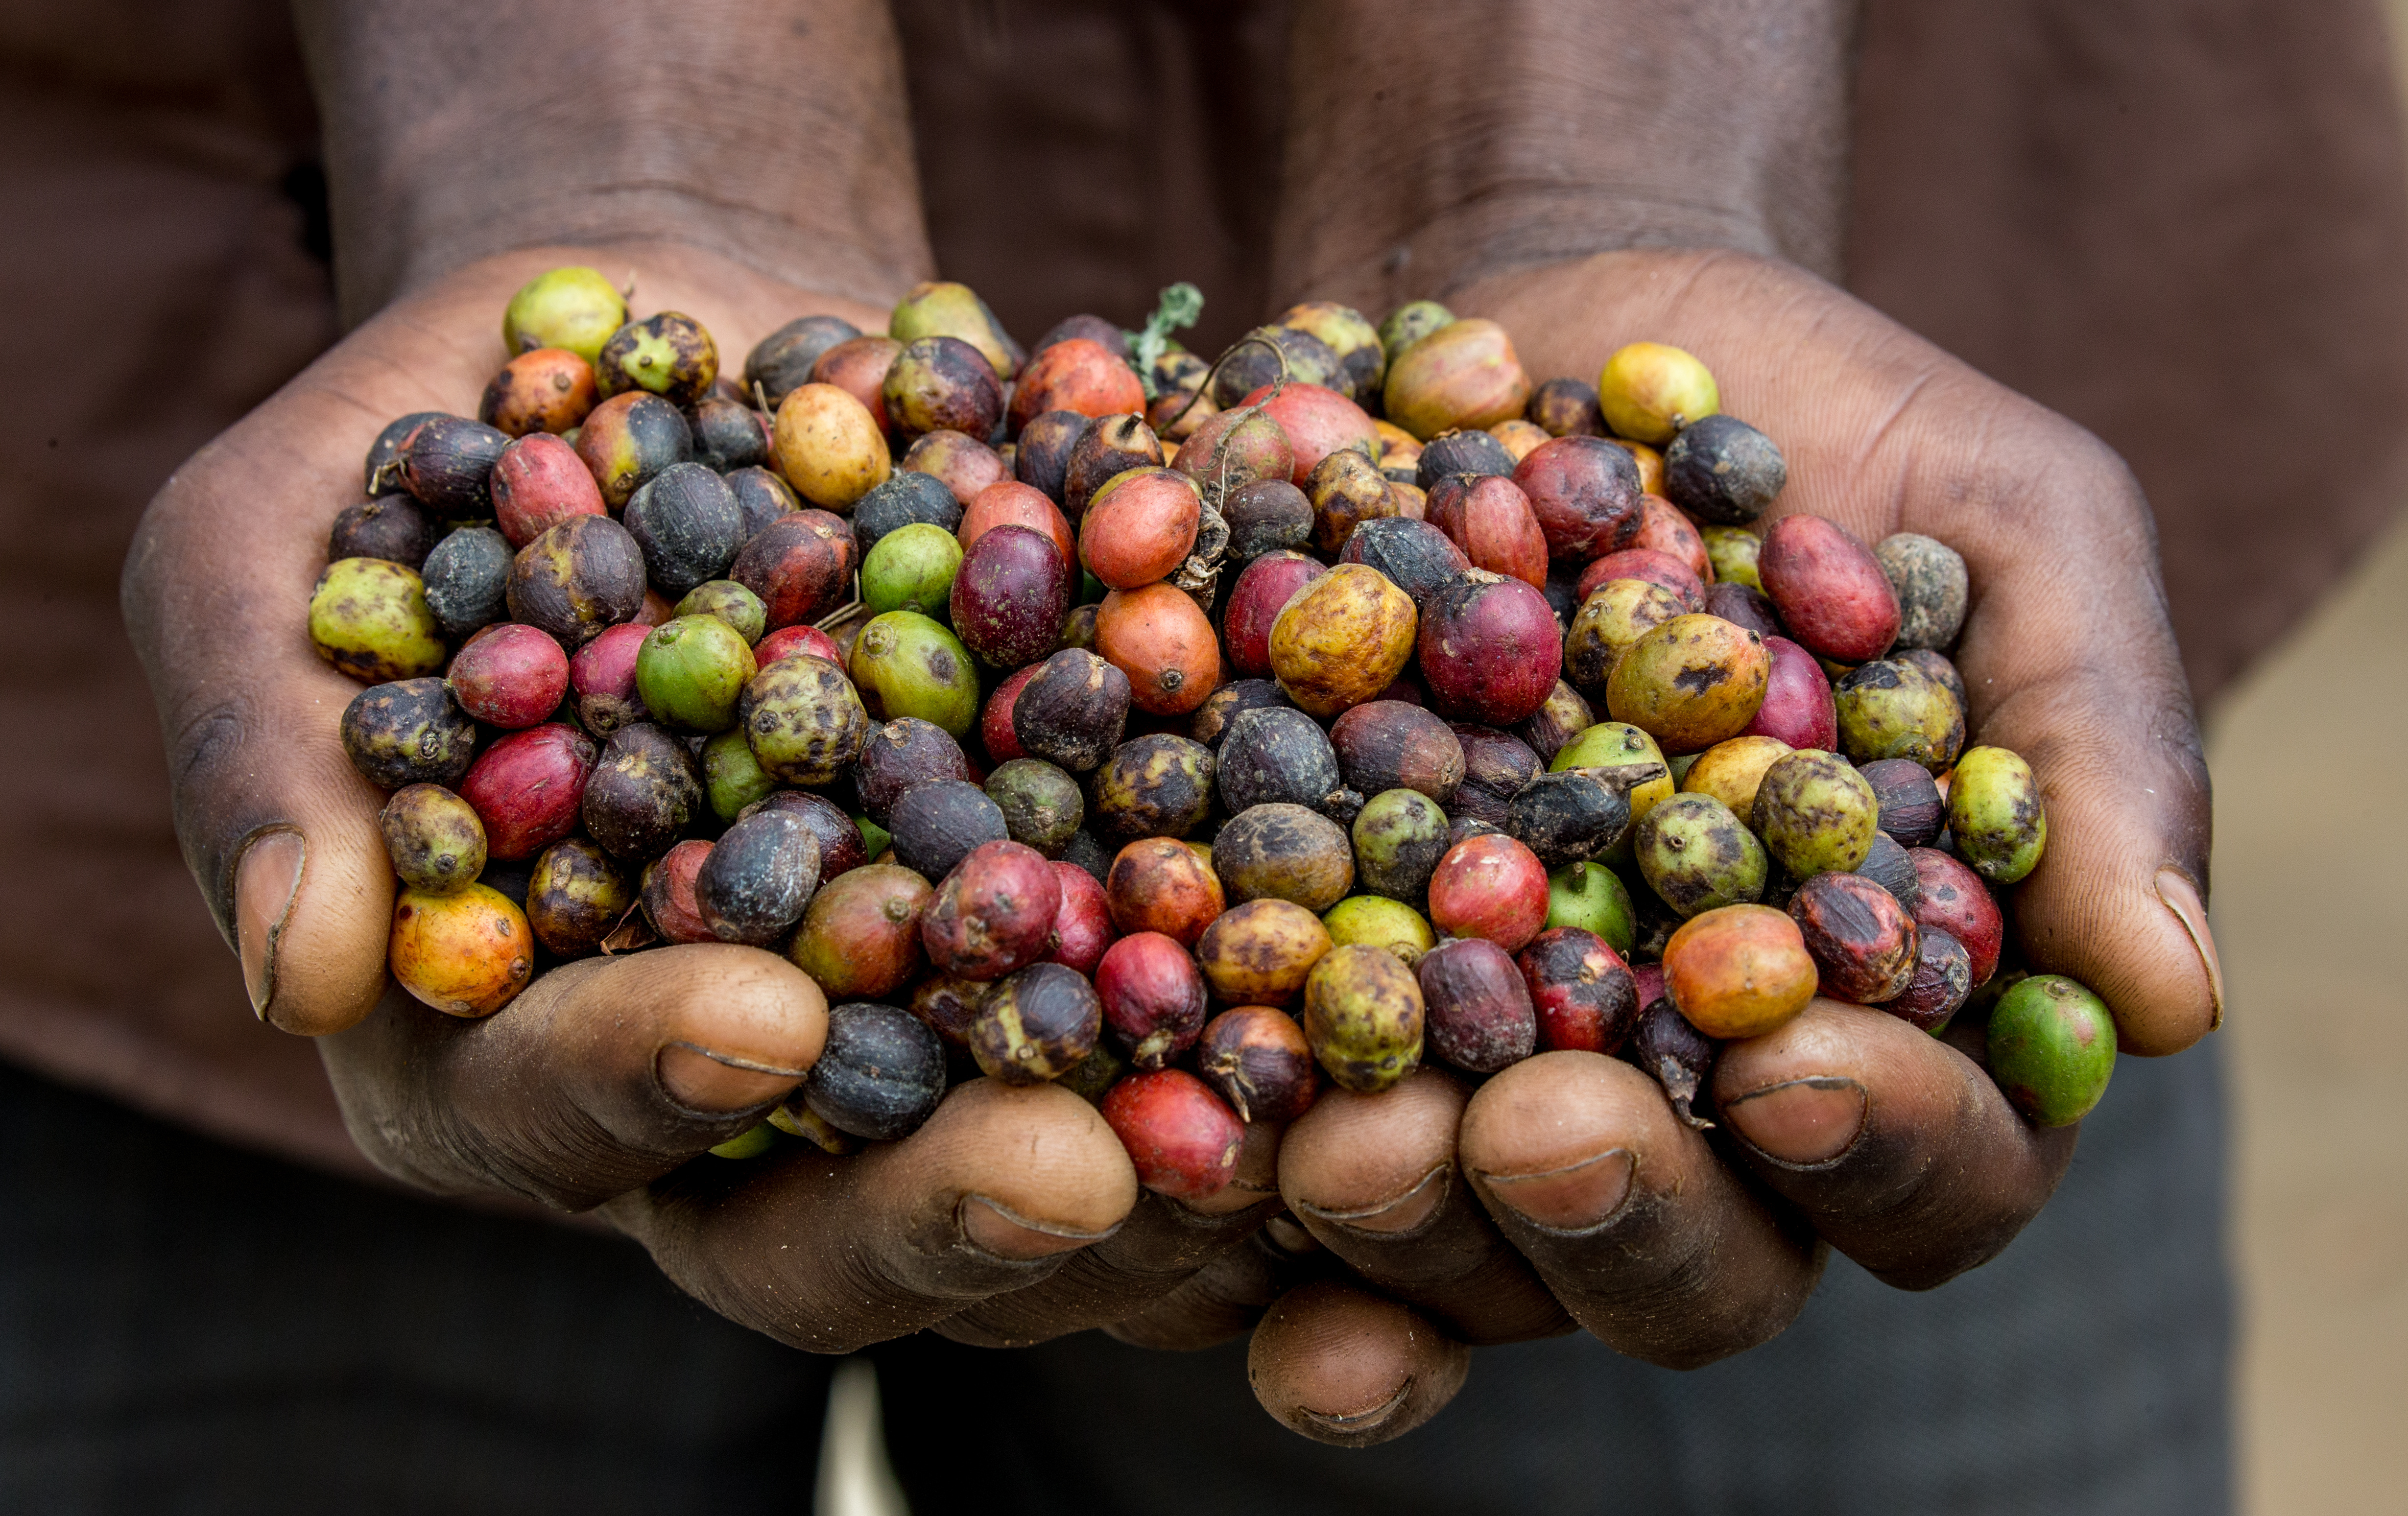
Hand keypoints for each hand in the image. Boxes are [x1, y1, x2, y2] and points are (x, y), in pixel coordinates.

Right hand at [125, 242, 1275, 1352]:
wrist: (663, 347)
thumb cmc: (422, 446)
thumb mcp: (275, 554)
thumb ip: (279, 751)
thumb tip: (299, 964)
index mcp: (502, 1036)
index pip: (559, 1112)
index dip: (648, 1084)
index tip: (761, 1022)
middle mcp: (713, 1079)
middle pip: (822, 1210)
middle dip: (945, 1203)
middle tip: (1080, 1175)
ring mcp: (899, 1015)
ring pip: (1020, 1150)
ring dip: (1150, 1159)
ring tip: (1263, 1127)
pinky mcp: (1051, 920)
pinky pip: (1158, 996)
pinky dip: (1252, 1000)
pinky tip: (1353, 987)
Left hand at [1241, 247, 2219, 1442]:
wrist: (1564, 326)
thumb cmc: (1824, 431)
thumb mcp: (2010, 528)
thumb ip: (2092, 747)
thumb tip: (2172, 996)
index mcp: (1891, 1022)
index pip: (1929, 1170)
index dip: (1879, 1148)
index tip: (1800, 1067)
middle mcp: (1693, 1093)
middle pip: (1688, 1263)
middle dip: (1614, 1218)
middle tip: (1536, 1130)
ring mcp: (1495, 1063)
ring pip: (1467, 1246)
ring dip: (1405, 1223)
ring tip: (1334, 1140)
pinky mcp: (1315, 1001)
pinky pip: (1271, 1140)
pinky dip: (1229, 1174)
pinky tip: (1181, 1161)